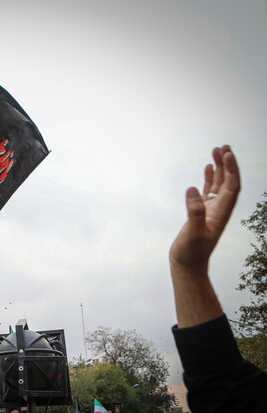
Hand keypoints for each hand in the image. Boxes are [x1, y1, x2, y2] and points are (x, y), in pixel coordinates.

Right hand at [170, 145, 240, 272]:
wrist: (187, 265)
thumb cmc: (191, 253)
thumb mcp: (192, 234)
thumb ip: (194, 212)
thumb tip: (193, 189)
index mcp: (221, 213)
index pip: (232, 186)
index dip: (231, 170)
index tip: (226, 154)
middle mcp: (220, 209)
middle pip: (229, 182)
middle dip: (228, 164)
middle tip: (224, 147)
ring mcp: (211, 210)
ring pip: (220, 184)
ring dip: (219, 168)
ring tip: (216, 151)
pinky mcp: (201, 212)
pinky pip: (209, 191)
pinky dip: (210, 178)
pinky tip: (207, 168)